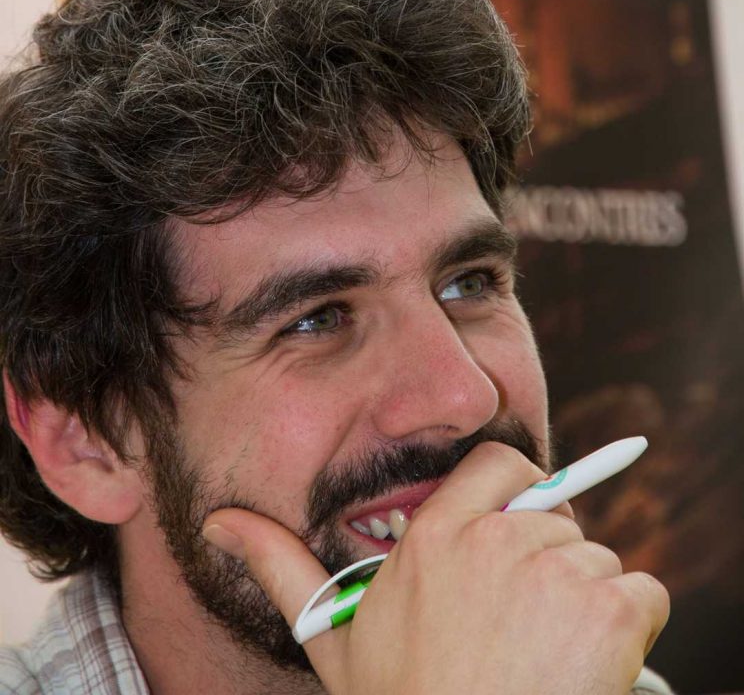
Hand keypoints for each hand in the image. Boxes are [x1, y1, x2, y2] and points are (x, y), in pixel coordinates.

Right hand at [203, 442, 669, 694]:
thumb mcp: (333, 636)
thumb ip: (280, 566)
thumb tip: (217, 522)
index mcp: (436, 536)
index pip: (502, 465)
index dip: (518, 493)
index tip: (516, 535)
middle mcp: (495, 539)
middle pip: (558, 517)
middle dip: (554, 561)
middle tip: (527, 626)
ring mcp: (555, 571)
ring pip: (600, 559)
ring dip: (589, 604)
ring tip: (547, 659)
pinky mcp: (610, 610)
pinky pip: (644, 592)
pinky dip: (631, 627)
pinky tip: (589, 669)